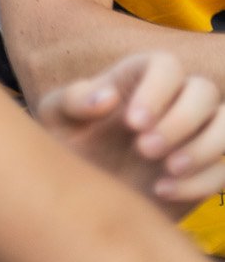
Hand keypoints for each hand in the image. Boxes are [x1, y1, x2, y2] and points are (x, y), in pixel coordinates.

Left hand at [37, 52, 224, 214]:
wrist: (82, 196)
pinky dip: (203, 181)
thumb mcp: (56, 118)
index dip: (157, 90)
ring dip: (204, 147)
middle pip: (204, 90)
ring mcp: (193, 134)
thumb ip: (73, 99)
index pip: (166, 65)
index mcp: (138, 78)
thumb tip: (108, 96)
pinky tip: (163, 192)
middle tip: (144, 150)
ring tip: (166, 170)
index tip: (132, 123)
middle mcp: (173, 100)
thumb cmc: (69, 144)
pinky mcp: (205, 169)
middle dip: (180, 120)